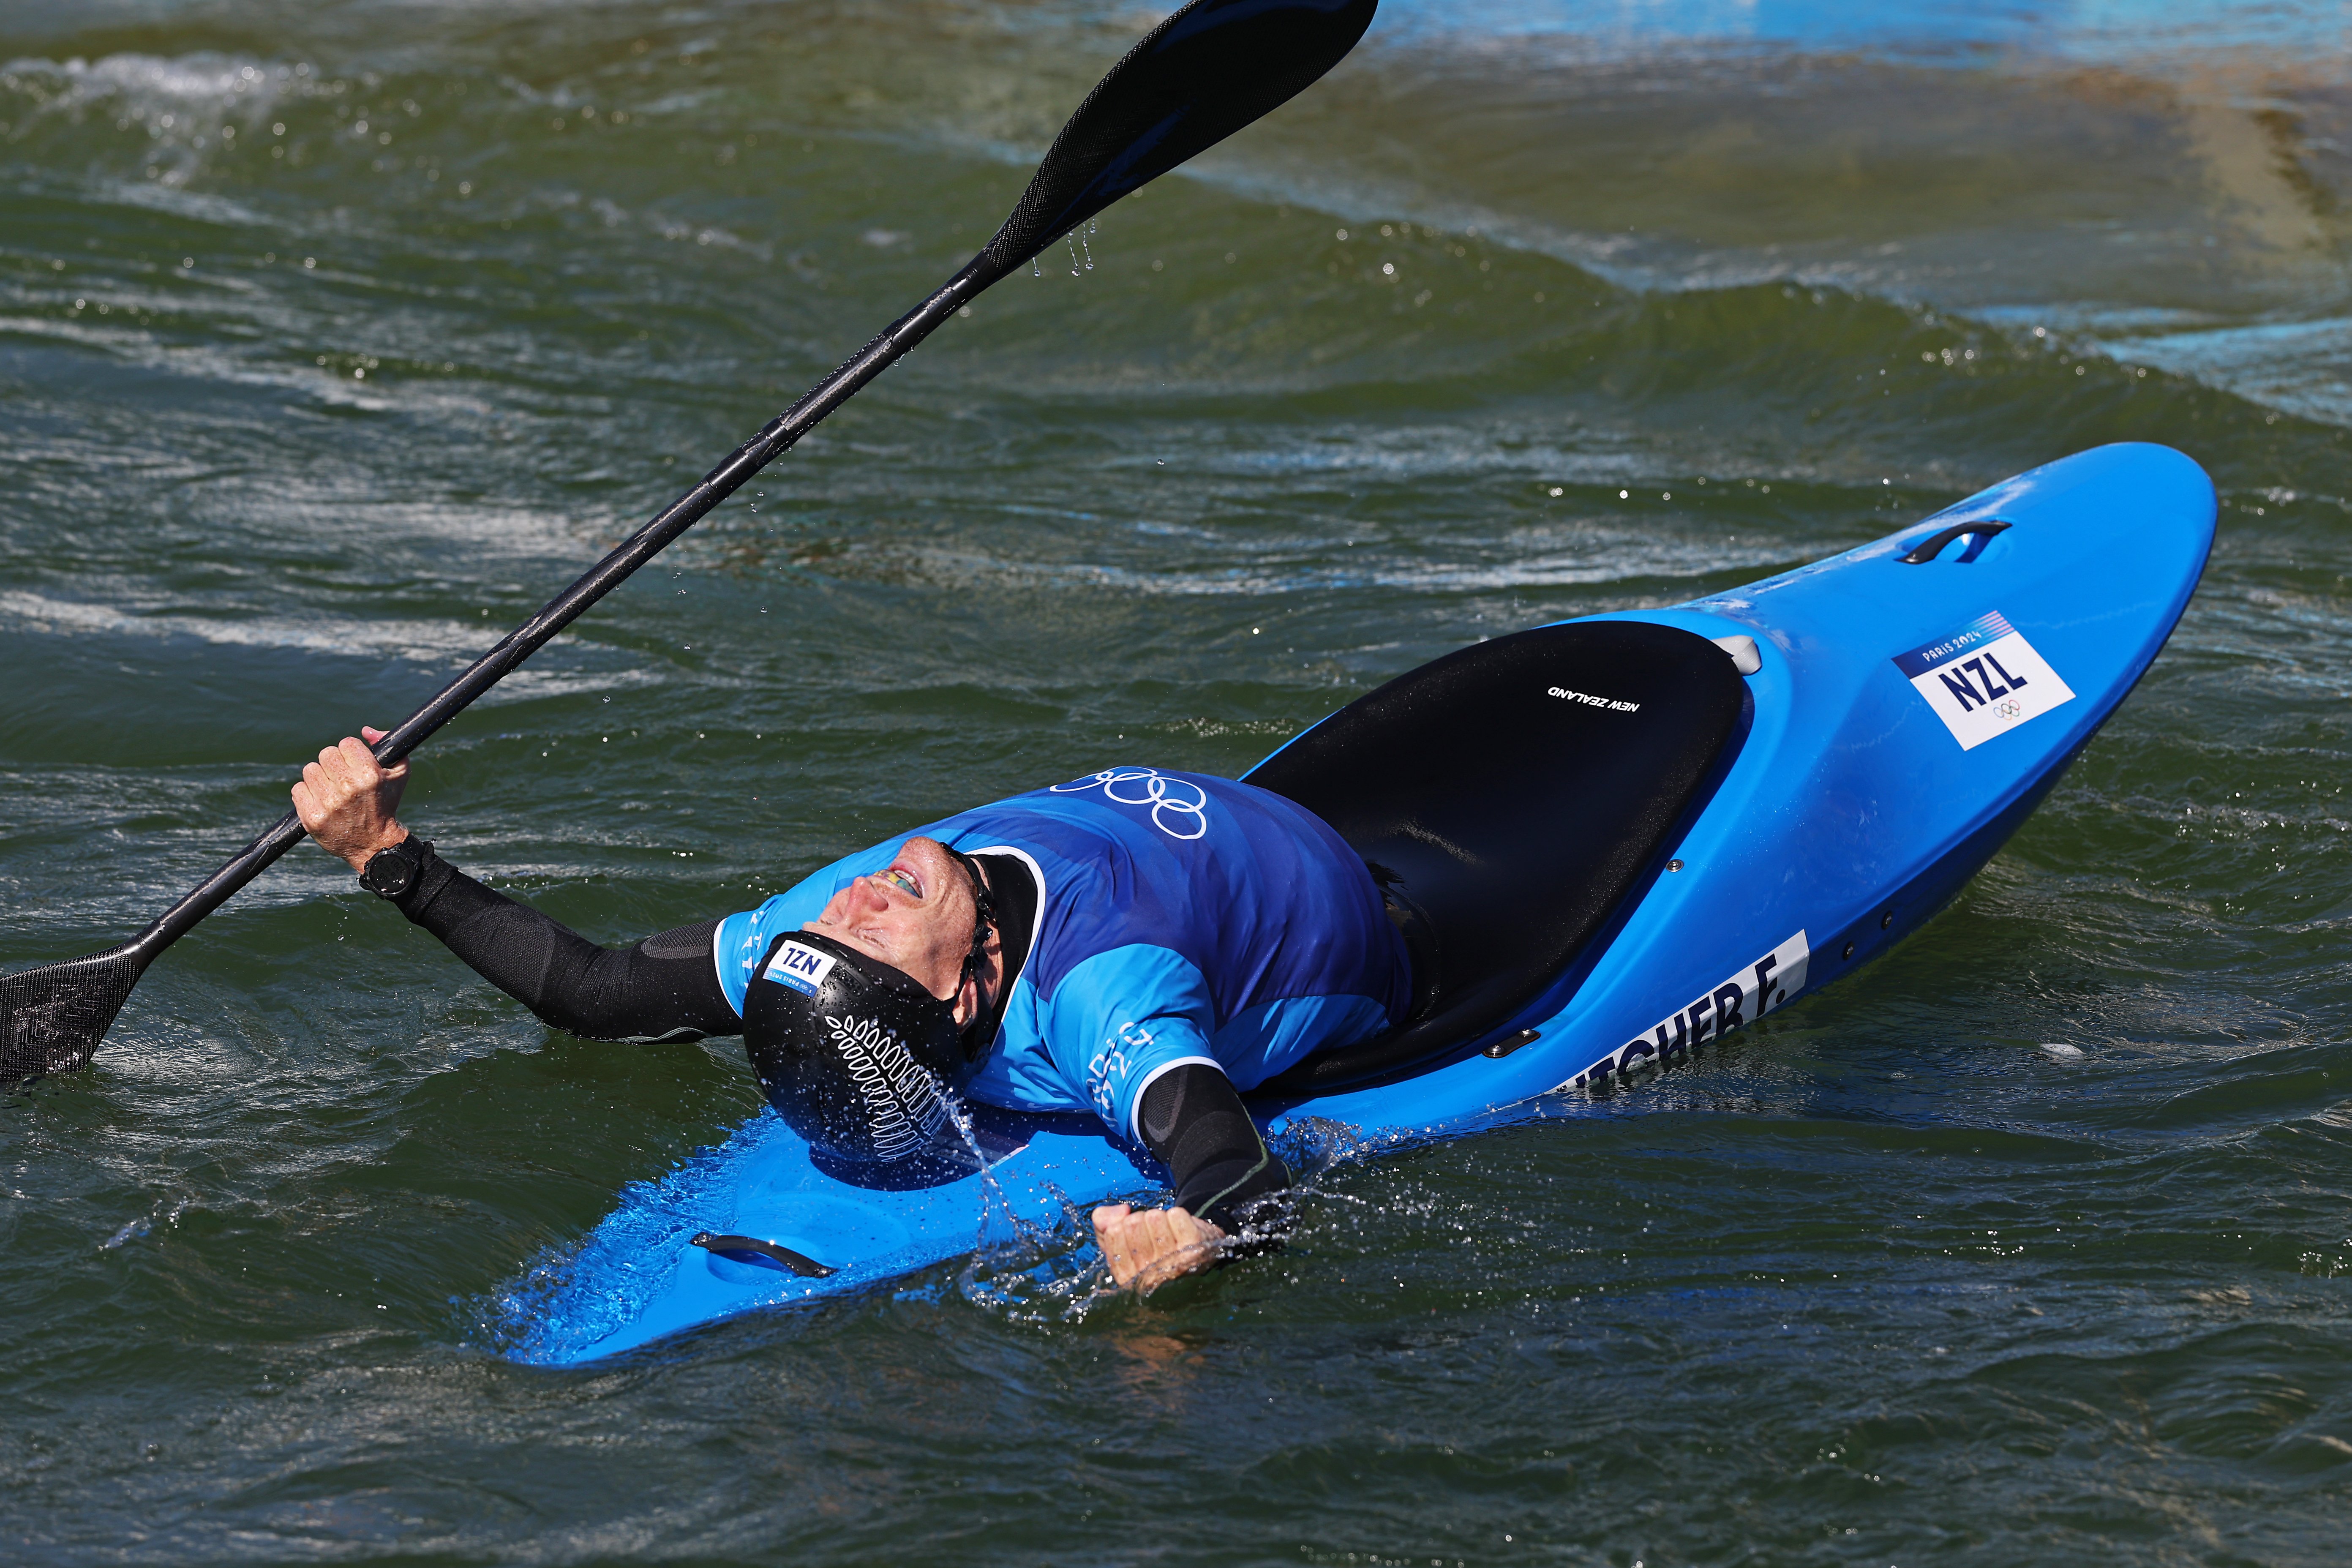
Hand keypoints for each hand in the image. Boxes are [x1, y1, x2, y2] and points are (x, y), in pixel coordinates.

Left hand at [291, 727, 410, 873]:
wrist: (375, 844)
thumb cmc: (386, 804)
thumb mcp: (399, 774)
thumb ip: (388, 745)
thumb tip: (366, 731)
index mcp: (369, 774)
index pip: (346, 743)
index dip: (350, 753)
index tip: (354, 764)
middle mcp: (348, 787)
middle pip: (326, 754)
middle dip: (333, 763)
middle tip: (341, 777)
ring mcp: (329, 804)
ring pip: (310, 770)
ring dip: (319, 778)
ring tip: (331, 790)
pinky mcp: (313, 817)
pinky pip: (298, 789)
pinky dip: (307, 794)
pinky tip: (320, 801)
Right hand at [1093, 1202, 1224, 1294]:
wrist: (1191, 1250)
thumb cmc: (1149, 1246)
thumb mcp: (1119, 1239)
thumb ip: (1103, 1223)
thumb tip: (1120, 1212)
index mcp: (1127, 1279)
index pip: (1113, 1232)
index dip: (1122, 1224)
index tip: (1133, 1235)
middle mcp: (1150, 1277)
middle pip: (1133, 1223)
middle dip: (1141, 1220)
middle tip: (1152, 1234)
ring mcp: (1175, 1264)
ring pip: (1154, 1218)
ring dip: (1160, 1218)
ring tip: (1167, 1234)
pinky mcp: (1196, 1249)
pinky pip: (1176, 1215)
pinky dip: (1177, 1215)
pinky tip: (1181, 1231)